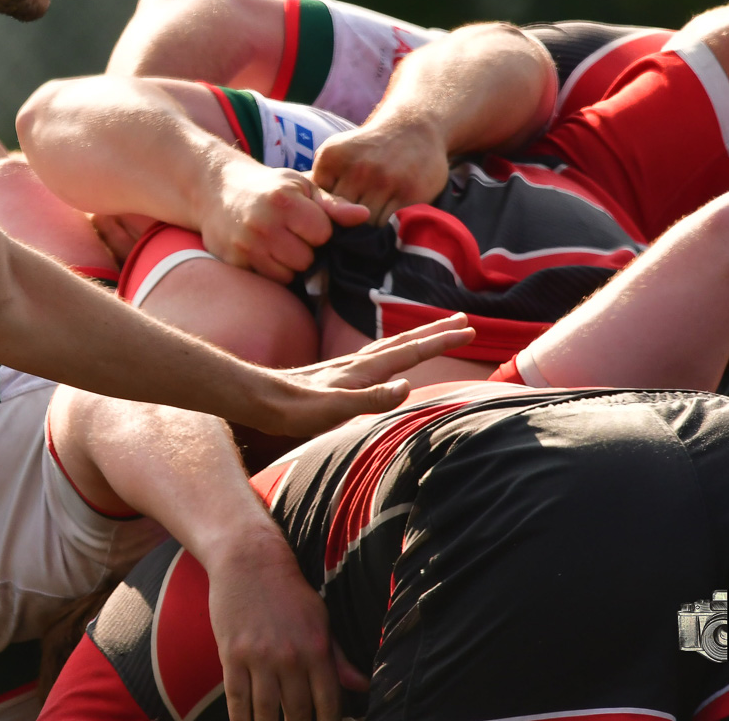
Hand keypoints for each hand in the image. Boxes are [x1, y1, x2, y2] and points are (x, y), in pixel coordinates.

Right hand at [198, 161, 368, 282]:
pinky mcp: (233, 261)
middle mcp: (263, 224)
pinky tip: (263, 252)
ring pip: (288, 275)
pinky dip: (270, 271)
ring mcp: (245, 245)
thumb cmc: (268, 187)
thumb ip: (333, 204)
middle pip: (306, 260)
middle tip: (291, 234)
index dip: (319, 230)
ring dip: (288, 264)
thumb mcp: (301, 186)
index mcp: (283, 201)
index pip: (322, 234)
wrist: (215, 188)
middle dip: (304, 250)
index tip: (306, 221)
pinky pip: (268, 280)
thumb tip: (364, 216)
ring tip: (278, 243)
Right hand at [205, 534, 368, 720]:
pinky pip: (237, 699)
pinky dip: (242, 720)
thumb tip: (361, 686)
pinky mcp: (232, 656)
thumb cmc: (287, 589)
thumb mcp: (320, 618)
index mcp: (316, 649)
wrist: (248, 559)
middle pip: (298, 713)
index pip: (328, 704)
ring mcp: (258, 658)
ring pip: (266, 712)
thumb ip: (337, 657)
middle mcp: (289, 658)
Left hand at [242, 317, 475, 436]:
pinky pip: (377, 358)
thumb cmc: (295, 408)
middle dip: (435, 332)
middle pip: (405, 342)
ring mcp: (348, 368)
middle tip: (463, 320)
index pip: (411, 351)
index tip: (468, 330)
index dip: (440, 341)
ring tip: (433, 332)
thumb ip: (370, 398)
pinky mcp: (338, 376)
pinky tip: (389, 361)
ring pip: (391, 347)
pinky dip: (393, 353)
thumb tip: (407, 386)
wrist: (261, 399)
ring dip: (416, 338)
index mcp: (364, 369)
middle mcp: (359, 363)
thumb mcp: (335, 408)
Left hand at [311, 118, 449, 225]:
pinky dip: (386, 229)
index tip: (330, 220)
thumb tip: (302, 212)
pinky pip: (390, 224)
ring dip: (365, 231)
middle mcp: (357, 168)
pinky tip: (385, 226)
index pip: (319, 202)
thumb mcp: (337, 151)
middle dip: (343, 225)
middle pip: (341, 216)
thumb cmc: (369, 148)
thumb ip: (320, 178)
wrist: (415, 128)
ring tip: (367, 231)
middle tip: (348, 232)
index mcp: (331, 158)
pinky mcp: (409, 192)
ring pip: (365, 224)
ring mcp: (385, 180)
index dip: (324, 216)